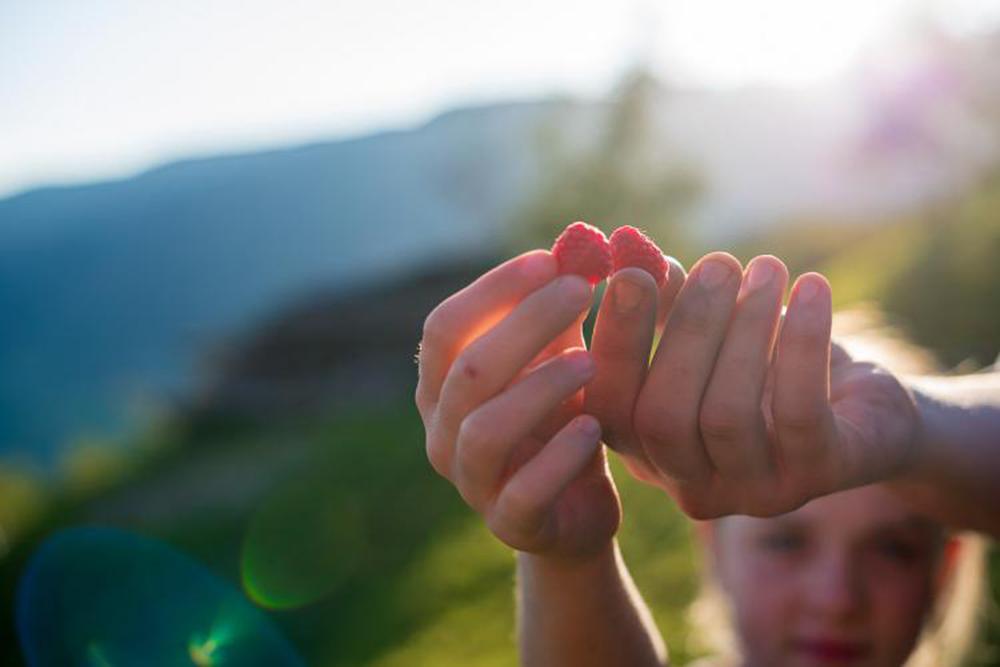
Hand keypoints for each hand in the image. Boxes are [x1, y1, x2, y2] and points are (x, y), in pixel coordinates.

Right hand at [416, 251, 621, 559]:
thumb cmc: (560, 420)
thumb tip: (578, 243)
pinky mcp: (508, 524)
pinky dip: (557, 457)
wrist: (575, 508)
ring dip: (539, 387)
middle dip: (525, 323)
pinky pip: (523, 491)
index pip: (447, 325)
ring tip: (592, 361)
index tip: (551, 259)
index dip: (494, 289)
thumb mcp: (558, 362)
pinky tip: (592, 428)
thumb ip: (558, 313)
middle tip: (582, 291)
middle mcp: (442, 430)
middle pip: (467, 368)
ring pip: (485, 428)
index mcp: (443, 383)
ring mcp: (471, 481)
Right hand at [586, 252, 920, 517]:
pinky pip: (798, 410)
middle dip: (688, 331)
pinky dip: (803, 341)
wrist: (866, 409)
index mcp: (650, 451)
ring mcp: (754, 491)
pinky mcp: (818, 476)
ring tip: (768, 267)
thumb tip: (629, 251)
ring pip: (726, 415)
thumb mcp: (714, 331)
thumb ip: (666, 301)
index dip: (616, 342)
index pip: (610, 408)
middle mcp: (692, 486)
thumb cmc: (770, 364)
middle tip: (718, 263)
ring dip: (747, 328)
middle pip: (663, 417)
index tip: (630, 273)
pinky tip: (814, 287)